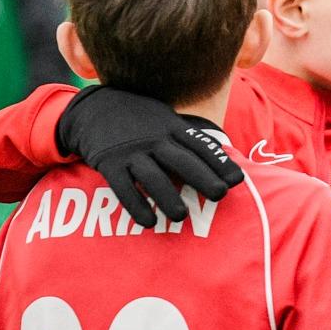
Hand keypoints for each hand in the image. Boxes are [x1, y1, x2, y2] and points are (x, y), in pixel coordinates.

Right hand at [56, 86, 245, 226]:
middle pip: (181, 160)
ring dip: (167, 197)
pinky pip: (123, 187)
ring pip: (152, 176)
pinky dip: (135, 205)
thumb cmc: (140, 119)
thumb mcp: (166, 118)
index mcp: (172, 127)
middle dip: (202, 177)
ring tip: (181, 216)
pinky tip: (148, 221)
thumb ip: (189, 136)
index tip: (237, 179)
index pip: (200, 145)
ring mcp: (131, 151)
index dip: (219, 162)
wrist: (93, 108)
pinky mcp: (109, 163)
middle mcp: (154, 139)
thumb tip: (224, 155)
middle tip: (219, 195)